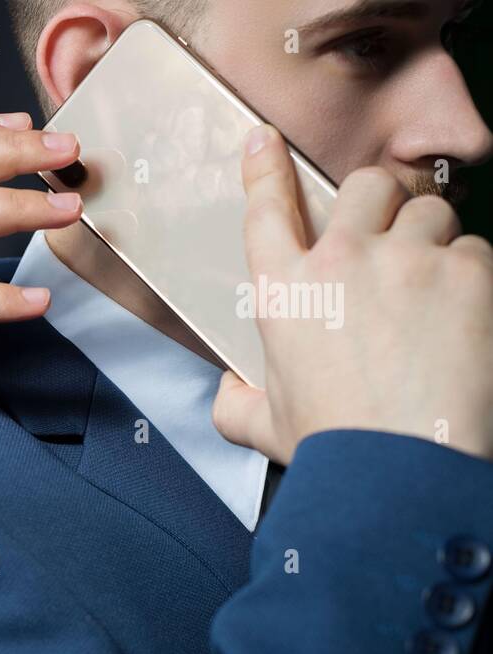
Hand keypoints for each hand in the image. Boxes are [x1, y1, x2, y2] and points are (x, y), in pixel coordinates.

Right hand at [213, 124, 492, 463]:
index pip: (266, 211)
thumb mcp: (264, 428)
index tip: (265, 140)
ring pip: (432, 212)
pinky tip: (466, 319)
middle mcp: (340, 262)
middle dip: (383, 203)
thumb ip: (237, 403)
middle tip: (394, 237)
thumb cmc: (332, 450)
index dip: (265, 168)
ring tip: (435, 287)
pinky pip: (478, 252)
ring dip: (434, 239)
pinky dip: (474, 278)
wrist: (397, 471)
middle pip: (366, 186)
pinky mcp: (467, 275)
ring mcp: (406, 262)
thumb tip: (229, 393)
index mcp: (284, 293)